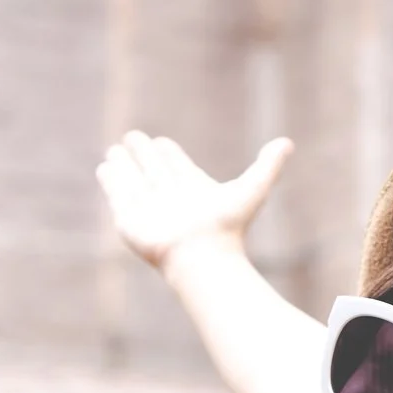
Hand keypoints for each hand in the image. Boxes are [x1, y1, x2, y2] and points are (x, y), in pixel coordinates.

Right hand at [96, 132, 291, 274]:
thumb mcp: (253, 188)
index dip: (170, 155)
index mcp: (195, 190)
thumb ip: (269, 165)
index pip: (178, 168)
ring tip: (114, 149)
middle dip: (144, 155)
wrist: (202, 256)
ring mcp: (150, 210)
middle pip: (154, 172)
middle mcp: (171, 199)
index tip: (162, 143)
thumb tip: (288, 143)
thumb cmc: (228, 226)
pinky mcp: (131, 220)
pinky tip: (105, 168)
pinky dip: (112, 181)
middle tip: (134, 136)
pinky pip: (119, 195)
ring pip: (135, 182)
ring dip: (125, 166)